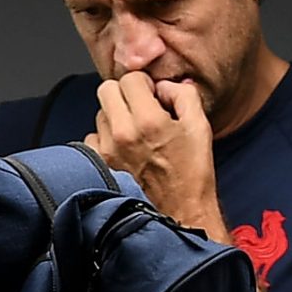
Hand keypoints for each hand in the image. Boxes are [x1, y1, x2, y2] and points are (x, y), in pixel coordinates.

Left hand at [84, 72, 229, 242]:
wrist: (181, 211)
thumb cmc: (192, 172)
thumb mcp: (199, 126)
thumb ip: (183, 95)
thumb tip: (164, 86)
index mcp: (148, 120)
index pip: (130, 79)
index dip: (144, 83)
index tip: (152, 95)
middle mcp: (123, 133)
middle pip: (106, 90)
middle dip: (124, 93)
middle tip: (140, 107)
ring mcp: (108, 150)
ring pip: (100, 113)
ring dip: (115, 116)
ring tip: (136, 132)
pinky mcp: (100, 165)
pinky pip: (92, 138)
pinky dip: (105, 138)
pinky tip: (124, 147)